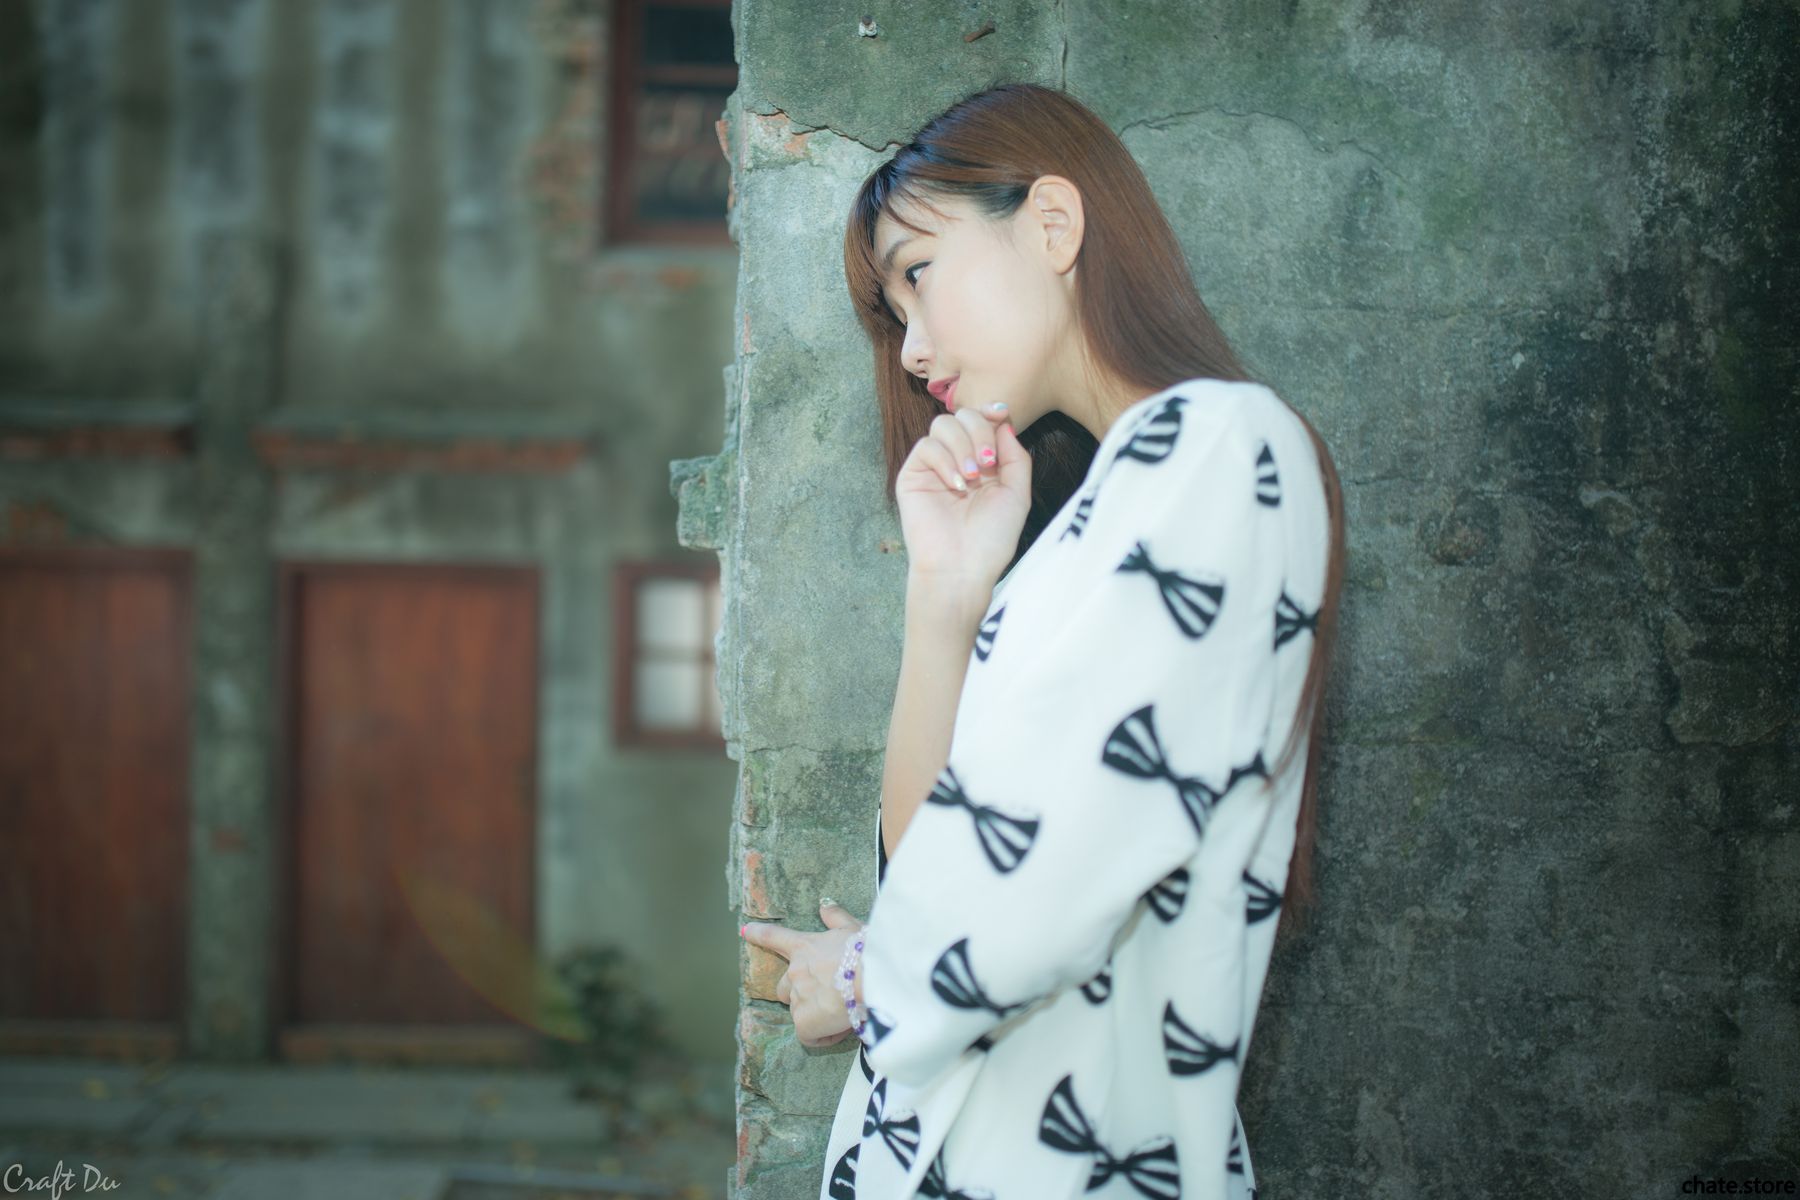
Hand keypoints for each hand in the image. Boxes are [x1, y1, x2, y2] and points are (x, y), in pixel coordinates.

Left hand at [740, 902, 866, 1048]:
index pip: (774, 937)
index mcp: (804, 947)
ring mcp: (797, 997)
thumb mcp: (853, 928)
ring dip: (815, 1014)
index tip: (744, 932)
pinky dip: (824, 1035)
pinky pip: (809, 1035)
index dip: (759, 934)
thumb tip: (824, 905)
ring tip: (842, 1012)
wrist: (874, 978)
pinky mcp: (804, 1022)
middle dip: (796, 994)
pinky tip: (842, 1027)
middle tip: (823, 996)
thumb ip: (836, 917)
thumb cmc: (866, 951)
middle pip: (781, 988)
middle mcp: (795, 972)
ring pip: (799, 1012)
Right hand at [896, 406, 1030, 600]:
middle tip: (988, 463)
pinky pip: (926, 446)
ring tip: (972, 477)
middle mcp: (957, 460)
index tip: (1002, 415)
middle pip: (963, 416)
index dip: (991, 412)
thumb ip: (1016, 456)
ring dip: (963, 445)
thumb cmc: (991, 539)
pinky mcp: (912, 476)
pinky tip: (956, 485)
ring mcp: (934, 467)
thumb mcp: (1017, 494)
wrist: (962, 568)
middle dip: (980, 431)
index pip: (982, 421)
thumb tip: (1003, 422)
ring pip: (943, 425)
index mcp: (983, 463)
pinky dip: (944, 460)